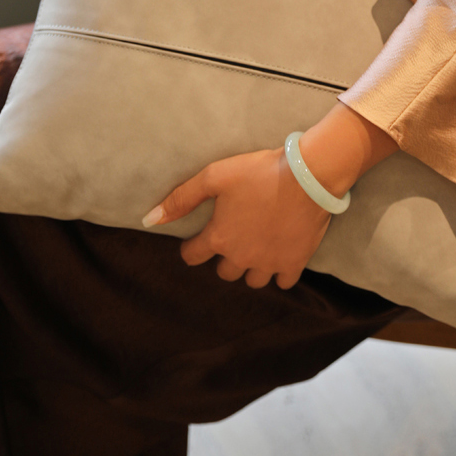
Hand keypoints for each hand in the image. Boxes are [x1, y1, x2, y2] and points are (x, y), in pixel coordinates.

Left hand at [143, 104, 396, 289]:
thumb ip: (181, 199)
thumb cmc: (259, 172)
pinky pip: (283, 283)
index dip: (191, 248)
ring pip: (253, 281)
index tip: (196, 241)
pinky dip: (279, 274)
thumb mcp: (214, 177)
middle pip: (224, 272)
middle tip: (232, 240)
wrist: (307, 176)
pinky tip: (279, 259)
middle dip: (224, 259)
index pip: (192, 257)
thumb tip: (149, 220)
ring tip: (255, 251)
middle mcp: (241, 257)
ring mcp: (269, 263)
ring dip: (250, 269)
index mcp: (219, 238)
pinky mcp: (294, 263)